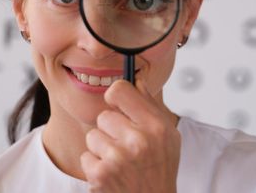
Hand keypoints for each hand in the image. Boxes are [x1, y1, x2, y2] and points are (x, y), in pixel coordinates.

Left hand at [80, 78, 180, 192]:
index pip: (120, 90)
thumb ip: (151, 107)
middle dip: (111, 128)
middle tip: (125, 144)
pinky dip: (95, 165)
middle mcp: (137, 140)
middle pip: (104, 116)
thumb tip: (136, 81)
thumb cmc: (161, 169)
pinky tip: (113, 173)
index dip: (115, 94)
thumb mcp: (168, 136)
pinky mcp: (100, 175)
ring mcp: (116, 158)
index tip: (115, 101)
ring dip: (102, 148)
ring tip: (120, 161)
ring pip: (93, 136)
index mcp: (155, 126)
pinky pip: (86, 156)